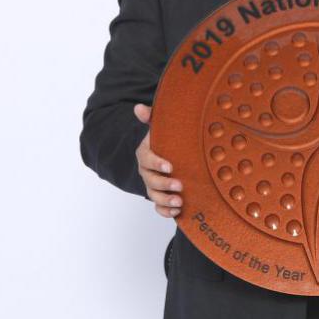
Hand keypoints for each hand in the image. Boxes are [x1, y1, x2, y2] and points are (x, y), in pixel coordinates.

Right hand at [134, 103, 183, 217]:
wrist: (167, 154)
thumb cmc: (164, 140)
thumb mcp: (159, 128)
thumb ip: (151, 118)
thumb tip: (139, 107)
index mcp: (145, 154)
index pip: (147, 159)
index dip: (157, 163)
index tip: (170, 166)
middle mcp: (146, 171)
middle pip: (150, 180)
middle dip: (164, 184)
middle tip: (180, 185)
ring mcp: (152, 185)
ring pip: (154, 195)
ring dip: (165, 200)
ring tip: (179, 201)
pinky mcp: (159, 196)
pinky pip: (158, 207)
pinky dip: (165, 211)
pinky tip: (177, 211)